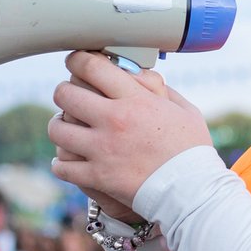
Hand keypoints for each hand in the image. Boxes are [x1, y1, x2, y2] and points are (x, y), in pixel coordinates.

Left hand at [48, 51, 211, 206]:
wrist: (192, 190)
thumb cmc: (192, 150)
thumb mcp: (185, 111)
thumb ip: (161, 91)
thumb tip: (140, 77)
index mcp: (137, 100)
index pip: (93, 67)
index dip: (78, 59)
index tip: (76, 61)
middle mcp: (115, 120)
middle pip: (66, 94)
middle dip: (64, 91)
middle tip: (69, 95)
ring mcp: (102, 149)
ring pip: (57, 128)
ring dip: (58, 126)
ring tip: (65, 127)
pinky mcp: (97, 176)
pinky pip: (62, 166)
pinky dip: (61, 164)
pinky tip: (69, 161)